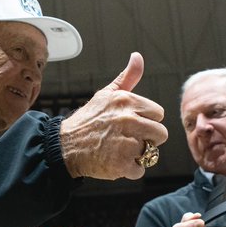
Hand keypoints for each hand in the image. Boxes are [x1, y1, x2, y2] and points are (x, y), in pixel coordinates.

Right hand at [59, 53, 168, 180]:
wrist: (65, 146)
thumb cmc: (88, 120)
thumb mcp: (106, 94)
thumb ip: (127, 77)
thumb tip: (137, 56)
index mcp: (126, 101)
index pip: (158, 114)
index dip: (146, 120)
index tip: (132, 124)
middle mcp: (127, 120)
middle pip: (160, 133)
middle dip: (147, 139)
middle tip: (128, 139)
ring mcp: (125, 142)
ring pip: (151, 152)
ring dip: (138, 154)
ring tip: (120, 150)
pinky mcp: (121, 164)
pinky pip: (140, 169)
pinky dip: (129, 170)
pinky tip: (116, 162)